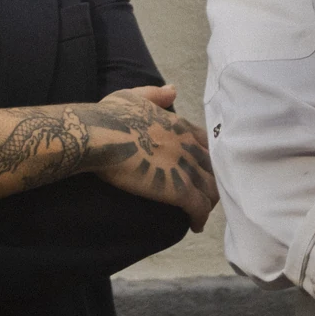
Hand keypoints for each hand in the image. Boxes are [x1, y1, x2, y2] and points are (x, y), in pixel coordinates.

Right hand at [85, 86, 217, 220]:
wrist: (99, 136)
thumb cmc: (109, 116)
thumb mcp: (132, 96)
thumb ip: (155, 94)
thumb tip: (172, 89)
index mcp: (181, 126)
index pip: (209, 144)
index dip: (207, 157)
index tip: (200, 168)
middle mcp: (190, 146)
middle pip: (215, 168)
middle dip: (212, 181)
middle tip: (202, 194)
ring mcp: (188, 168)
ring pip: (213, 190)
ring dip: (209, 201)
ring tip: (199, 212)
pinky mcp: (179, 190)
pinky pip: (200, 208)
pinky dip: (200, 218)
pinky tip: (195, 226)